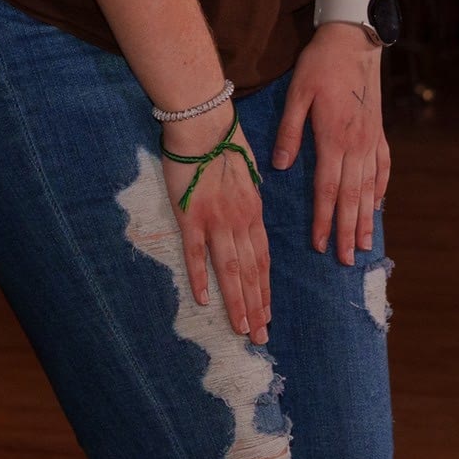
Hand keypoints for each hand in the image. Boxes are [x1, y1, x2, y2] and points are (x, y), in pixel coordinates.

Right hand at [158, 100, 270, 342]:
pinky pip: (197, 253)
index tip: (267, 315)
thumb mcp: (248, 170)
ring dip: (237, 302)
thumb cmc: (225, 140)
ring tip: (241, 328)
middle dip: (256, 306)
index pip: (263, 259)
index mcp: (254, 211)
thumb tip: (250, 213)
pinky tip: (204, 300)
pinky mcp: (190, 216)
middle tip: (259, 337)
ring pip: (231, 269)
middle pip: (251, 271)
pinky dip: (201, 278)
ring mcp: (216, 221)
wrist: (203, 122)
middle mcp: (240, 221)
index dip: (265, 289)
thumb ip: (249, 197)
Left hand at [273, 23, 388, 264]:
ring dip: (365, 218)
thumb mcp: (297, 94)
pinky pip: (382, 168)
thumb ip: (289, 132)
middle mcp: (356, 145)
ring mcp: (371, 140)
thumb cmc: (320, 65)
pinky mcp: (379, 132)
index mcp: (333, 139)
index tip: (319, 245)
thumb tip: (280, 167)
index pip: (327, 190)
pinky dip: (380, 190)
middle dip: (346, 231)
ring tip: (364, 245)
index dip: (323, 220)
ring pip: (369, 188)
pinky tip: (377, 206)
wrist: (354, 40)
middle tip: (345, 260)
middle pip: (351, 197)